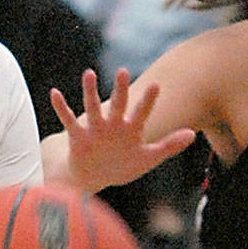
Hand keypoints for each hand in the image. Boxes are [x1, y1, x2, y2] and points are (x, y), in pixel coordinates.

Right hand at [49, 68, 195, 193]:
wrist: (95, 178)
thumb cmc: (122, 166)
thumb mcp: (148, 158)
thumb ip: (169, 146)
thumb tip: (193, 135)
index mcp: (131, 129)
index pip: (141, 112)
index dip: (148, 101)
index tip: (156, 85)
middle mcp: (113, 124)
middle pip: (117, 104)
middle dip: (119, 89)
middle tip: (122, 70)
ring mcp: (95, 128)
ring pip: (92, 107)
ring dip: (89, 92)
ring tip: (88, 73)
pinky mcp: (78, 136)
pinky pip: (68, 120)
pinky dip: (61, 107)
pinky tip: (54, 93)